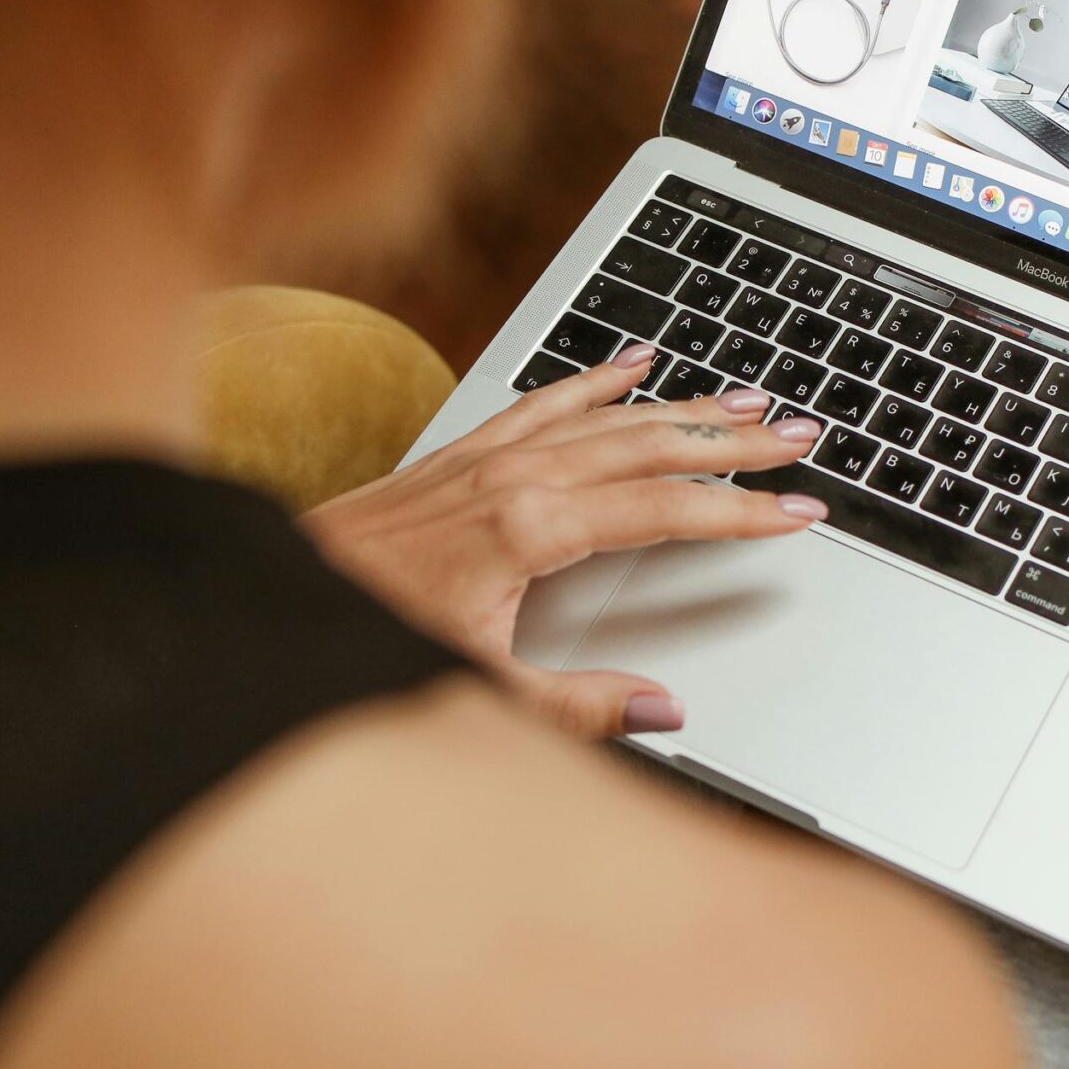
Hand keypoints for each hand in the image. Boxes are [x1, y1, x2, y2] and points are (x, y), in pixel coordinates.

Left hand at [301, 343, 825, 737]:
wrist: (266, 605)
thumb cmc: (365, 646)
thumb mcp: (481, 692)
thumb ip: (580, 704)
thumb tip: (664, 706)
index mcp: (530, 530)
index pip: (665, 510)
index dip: (741, 510)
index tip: (800, 510)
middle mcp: (513, 477)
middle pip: (650, 445)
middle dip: (732, 440)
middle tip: (802, 434)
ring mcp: (486, 456)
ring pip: (607, 415)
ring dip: (683, 405)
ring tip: (748, 399)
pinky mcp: (460, 452)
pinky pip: (546, 398)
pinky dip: (597, 378)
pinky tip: (635, 362)